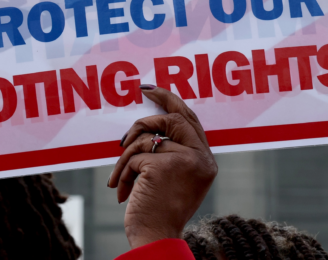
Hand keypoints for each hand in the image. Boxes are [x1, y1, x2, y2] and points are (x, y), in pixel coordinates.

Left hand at [107, 85, 217, 248]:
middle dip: (150, 112)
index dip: (171, 101)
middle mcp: (200, 158)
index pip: (191, 120)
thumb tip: (150, 126)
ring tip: (121, 179)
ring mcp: (184, 160)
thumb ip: (173, 152)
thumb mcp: (175, 179)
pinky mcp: (163, 166)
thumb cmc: (159, 211)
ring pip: (146, 138)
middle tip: (135, 102)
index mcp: (206, 161)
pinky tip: (123, 192)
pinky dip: (123, 172)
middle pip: (173, 118)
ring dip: (126, 157)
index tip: (152, 91)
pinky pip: (134, 155)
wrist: (155, 238)